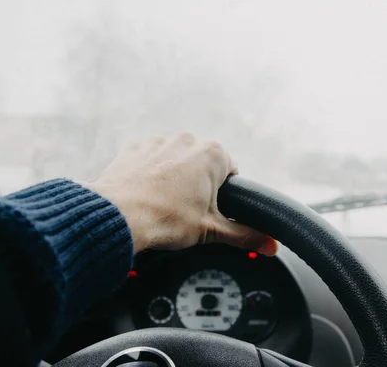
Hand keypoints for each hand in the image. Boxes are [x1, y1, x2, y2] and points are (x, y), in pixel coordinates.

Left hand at [83, 134, 277, 255]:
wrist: (117, 216)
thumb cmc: (165, 219)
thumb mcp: (211, 230)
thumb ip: (245, 236)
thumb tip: (270, 245)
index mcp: (212, 155)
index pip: (231, 171)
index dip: (225, 194)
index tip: (212, 209)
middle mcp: (187, 141)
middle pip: (203, 165)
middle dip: (199, 185)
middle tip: (189, 212)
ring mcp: (159, 142)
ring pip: (176, 161)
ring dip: (175, 178)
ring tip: (165, 206)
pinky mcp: (135, 149)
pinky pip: (150, 160)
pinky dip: (150, 175)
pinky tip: (146, 197)